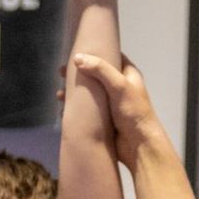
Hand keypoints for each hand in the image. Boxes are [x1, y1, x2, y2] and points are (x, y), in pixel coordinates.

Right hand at [71, 52, 167, 171]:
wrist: (138, 146)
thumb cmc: (133, 112)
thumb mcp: (119, 85)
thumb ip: (100, 69)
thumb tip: (77, 58)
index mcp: (127, 75)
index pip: (111, 57)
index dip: (94, 53)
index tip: (76, 52)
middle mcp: (118, 87)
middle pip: (95, 76)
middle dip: (78, 75)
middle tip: (61, 74)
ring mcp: (110, 104)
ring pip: (88, 94)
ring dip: (73, 94)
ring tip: (60, 95)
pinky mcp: (103, 119)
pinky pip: (86, 111)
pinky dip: (75, 110)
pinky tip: (63, 111)